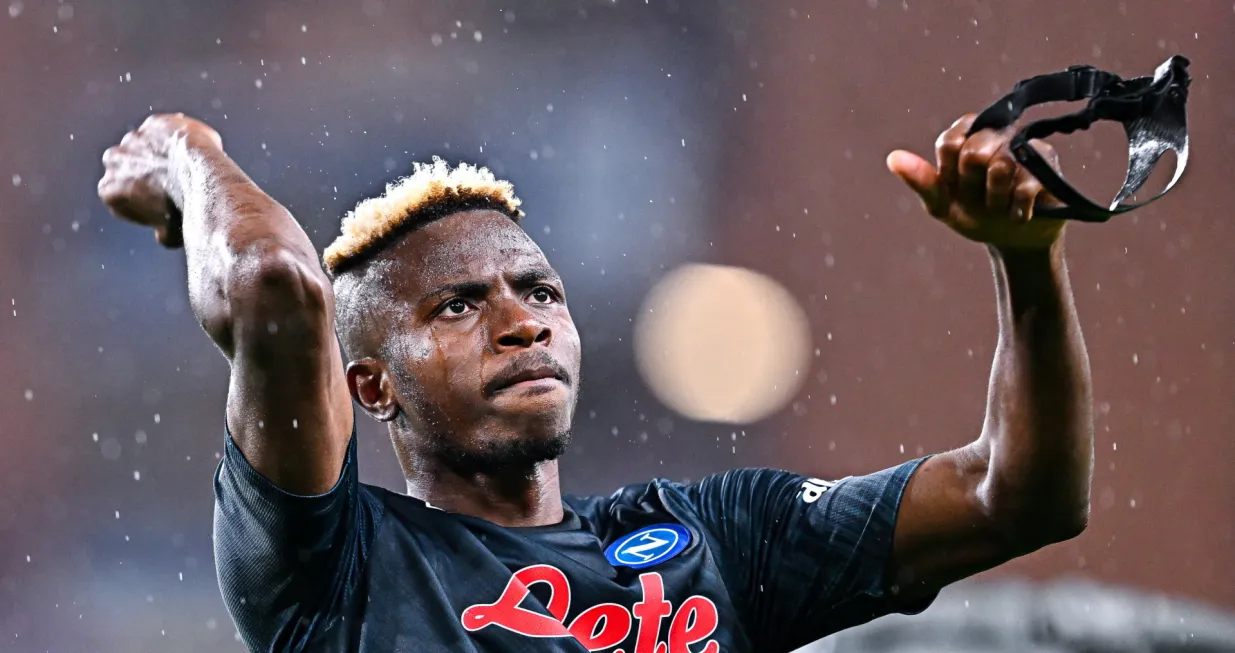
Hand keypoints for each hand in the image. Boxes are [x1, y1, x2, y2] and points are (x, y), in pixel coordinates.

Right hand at [98, 114, 222, 247]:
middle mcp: (113, 161)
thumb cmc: (185, 209)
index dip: (143, 201)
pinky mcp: (154, 124)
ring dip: (160, 153)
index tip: (163, 205)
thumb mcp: (171, 233)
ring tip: (186, 165)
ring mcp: (133, 140)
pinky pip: (165, 131)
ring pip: (145, 146)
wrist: (200, 176)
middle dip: (146, 172)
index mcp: (109, 190)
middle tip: (174, 182)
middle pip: (128, 167)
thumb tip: (163, 236)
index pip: (120, 196)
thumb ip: (161, 232)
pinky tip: (193, 150)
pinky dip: (176, 139)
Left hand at [886, 113, 1064, 250]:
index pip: (950, 141)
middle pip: (974, 152)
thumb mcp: (942, 204)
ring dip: (995, 199)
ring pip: (1000, 166)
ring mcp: (1022, 146)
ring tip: (999, 206)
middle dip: (973, 186)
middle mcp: (994, 134)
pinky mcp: (1048, 163)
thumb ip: (921, 181)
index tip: (957, 186)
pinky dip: (1016, 210)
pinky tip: (1018, 214)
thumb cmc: (974, 214)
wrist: (1013, 239)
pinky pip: (1025, 186)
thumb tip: (893, 158)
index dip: (951, 171)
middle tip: (980, 197)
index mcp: (965, 138)